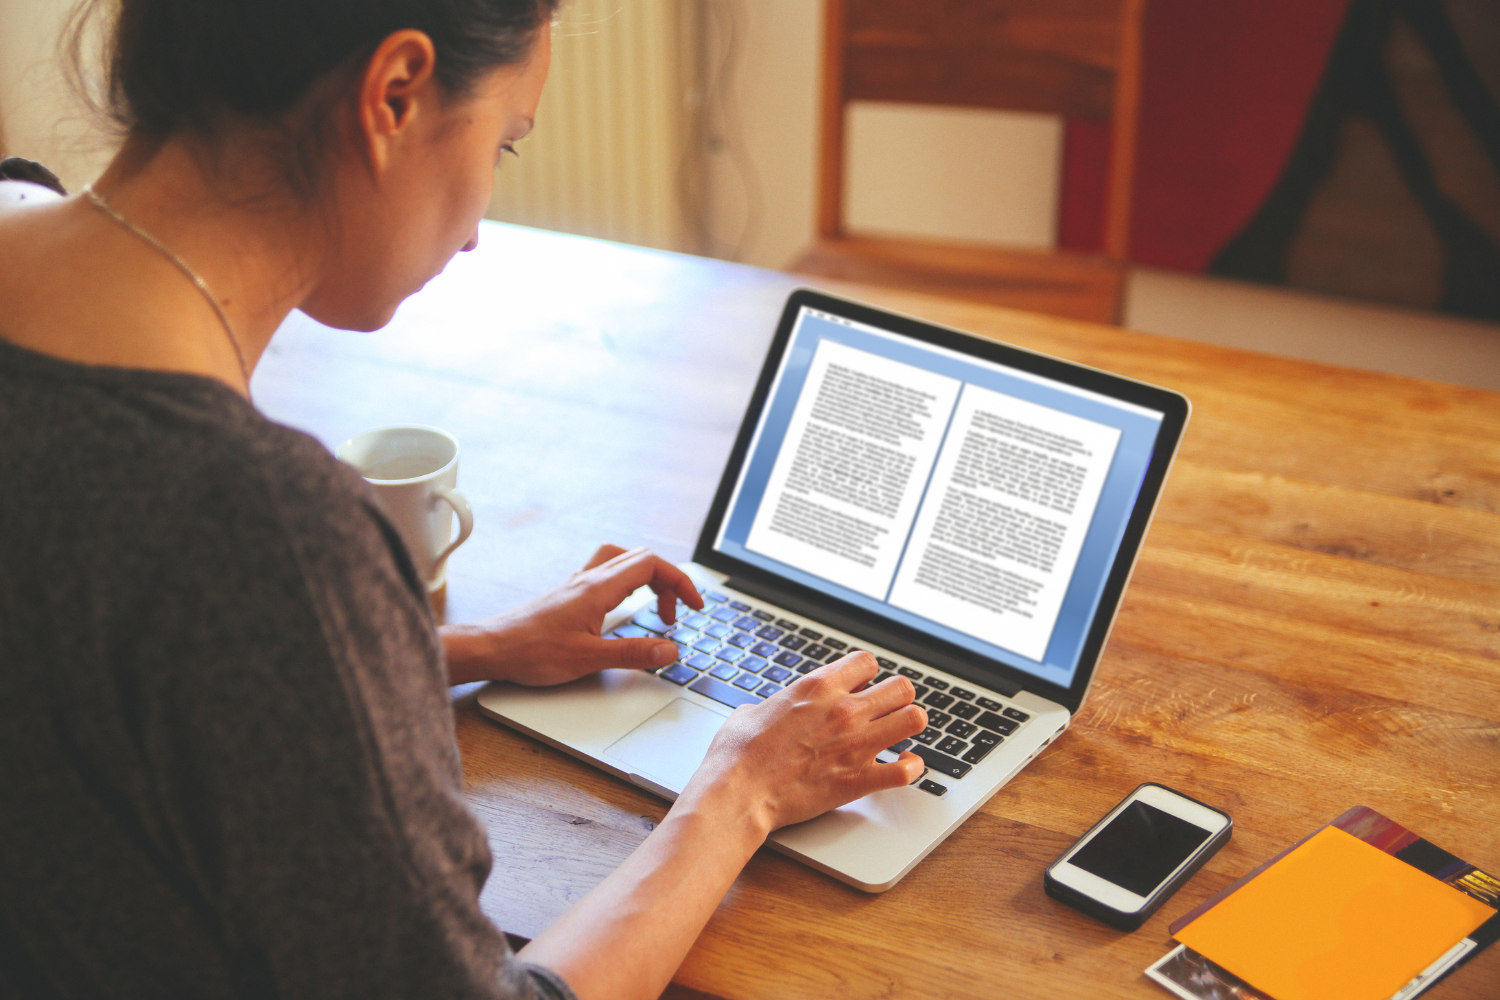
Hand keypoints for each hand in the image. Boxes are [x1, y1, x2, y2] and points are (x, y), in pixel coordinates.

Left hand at [441, 545, 701, 685]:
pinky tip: (623, 609)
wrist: (492, 649)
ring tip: (655, 609)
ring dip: (647, 579)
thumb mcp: (589, 658)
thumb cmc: (531, 651)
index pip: (652, 565)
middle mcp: (589, 580)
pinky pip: (606, 575)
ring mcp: (578, 586)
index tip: (694, 605)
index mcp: (598, 588)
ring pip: (623, 562)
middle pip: (641, 559)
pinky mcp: (569, 596)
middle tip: (676, 614)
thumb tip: (670, 650)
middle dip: (668, 582)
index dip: (680, 582)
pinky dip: (627, 585)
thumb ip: (634, 654)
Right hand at [679, 651, 929, 835]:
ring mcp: (857, 744)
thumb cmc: (738, 754)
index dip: (867, 674)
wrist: (739, 792)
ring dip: (908, 725)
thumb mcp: (750, 711)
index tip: (861, 686)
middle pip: (902, 687)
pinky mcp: (860, 779)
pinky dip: (911, 768)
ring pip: (914, 719)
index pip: (867, 662)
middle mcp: (844, 710)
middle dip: (897, 697)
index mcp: (818, 687)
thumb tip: (772, 710)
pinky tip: (904, 765)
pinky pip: (907, 771)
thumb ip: (774, 705)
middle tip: (886, 709)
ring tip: (898, 733)